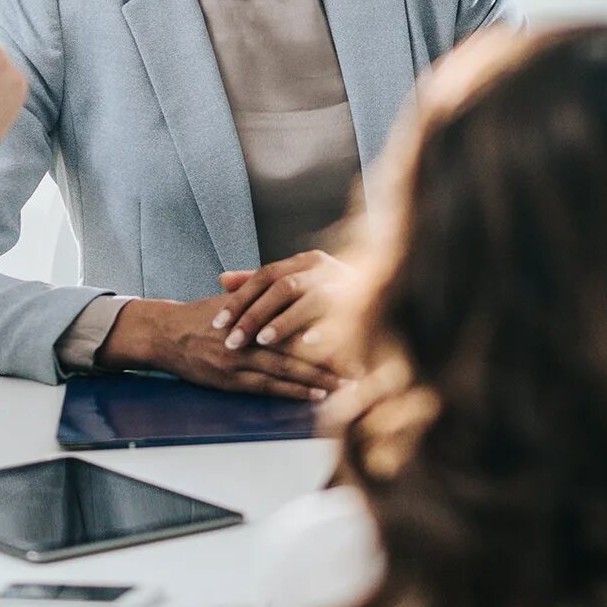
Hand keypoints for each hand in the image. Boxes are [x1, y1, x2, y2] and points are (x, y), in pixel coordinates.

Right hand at [96, 293, 340, 402]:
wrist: (166, 332)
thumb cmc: (204, 314)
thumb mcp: (238, 300)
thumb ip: (268, 299)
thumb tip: (306, 293)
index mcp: (255, 309)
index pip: (299, 318)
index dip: (330, 325)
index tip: (359, 329)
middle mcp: (250, 333)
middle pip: (300, 344)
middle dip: (333, 355)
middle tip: (362, 363)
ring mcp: (240, 359)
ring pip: (288, 368)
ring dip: (320, 377)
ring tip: (347, 384)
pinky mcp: (231, 379)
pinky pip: (269, 387)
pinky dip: (294, 391)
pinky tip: (315, 395)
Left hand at [211, 250, 356, 356]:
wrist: (388, 286)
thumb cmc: (331, 291)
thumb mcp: (296, 280)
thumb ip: (260, 282)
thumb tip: (221, 279)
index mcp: (306, 262)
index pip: (265, 275)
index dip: (239, 299)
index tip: (217, 324)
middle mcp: (325, 268)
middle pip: (283, 286)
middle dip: (256, 315)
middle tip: (233, 341)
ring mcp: (347, 284)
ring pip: (312, 299)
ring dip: (287, 321)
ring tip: (264, 341)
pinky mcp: (366, 303)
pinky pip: (344, 317)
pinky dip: (325, 329)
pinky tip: (308, 344)